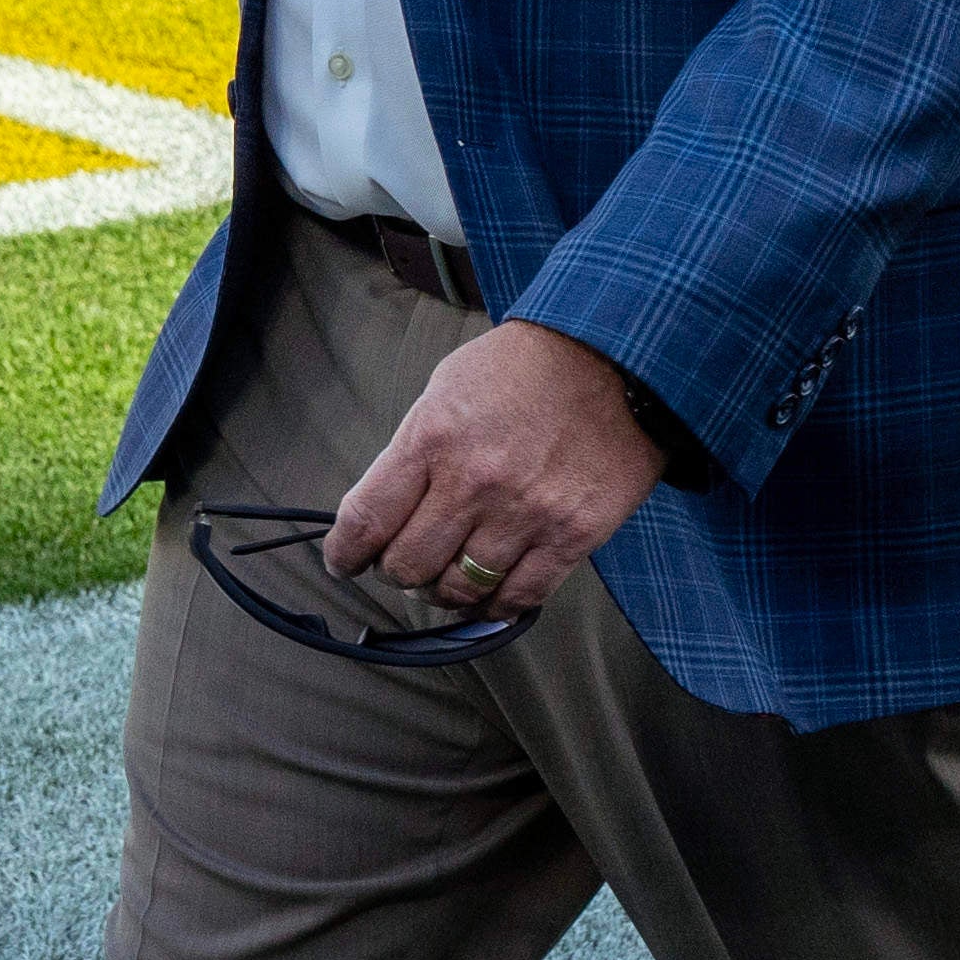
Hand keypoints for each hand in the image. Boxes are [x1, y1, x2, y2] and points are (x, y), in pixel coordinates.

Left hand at [316, 317, 662, 626]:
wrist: (615, 354)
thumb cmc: (526, 366)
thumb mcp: (447, 387)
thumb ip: (413, 450)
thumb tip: (385, 510)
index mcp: (433, 438)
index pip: (366, 520)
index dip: (345, 554)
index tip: (345, 561)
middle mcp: (474, 482)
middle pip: (407, 566)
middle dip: (396, 572)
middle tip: (405, 563)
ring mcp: (525, 513)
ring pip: (459, 590)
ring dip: (444, 591)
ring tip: (448, 576)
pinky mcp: (572, 534)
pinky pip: (519, 597)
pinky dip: (496, 604)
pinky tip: (490, 591)